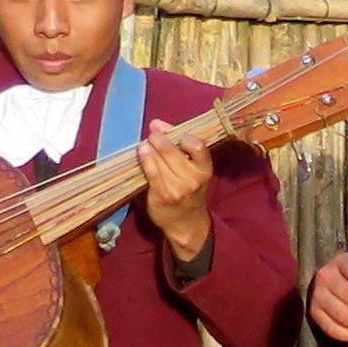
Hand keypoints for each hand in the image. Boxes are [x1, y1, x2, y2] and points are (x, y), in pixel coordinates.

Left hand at [138, 129, 214, 262]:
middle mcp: (194, 178)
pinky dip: (145, 158)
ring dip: (149, 146)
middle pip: (173, 150)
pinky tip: (142, 152)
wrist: (186, 223)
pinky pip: (151, 171)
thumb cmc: (189, 192)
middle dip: (159, 138)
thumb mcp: (193, 170)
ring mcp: (178, 187)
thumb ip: (179, 146)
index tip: (177, 137)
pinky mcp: (162, 194)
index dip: (185, 137)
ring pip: (160, 158)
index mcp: (205, 169)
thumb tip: (157, 123)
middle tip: (153, 135)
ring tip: (145, 145)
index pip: (198, 146)